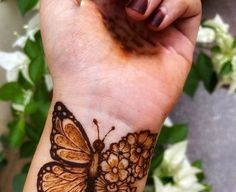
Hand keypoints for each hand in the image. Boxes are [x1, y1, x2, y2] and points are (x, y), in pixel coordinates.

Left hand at [40, 0, 200, 129]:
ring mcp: (154, 31)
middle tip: (126, 5)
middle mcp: (130, 17)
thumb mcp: (58, 9)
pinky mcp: (177, 45)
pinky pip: (191, 5)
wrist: (100, 104)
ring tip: (136, 13)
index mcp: (103, 8)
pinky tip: (154, 22)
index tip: (106, 0)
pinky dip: (176, 2)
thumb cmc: (74, 60)